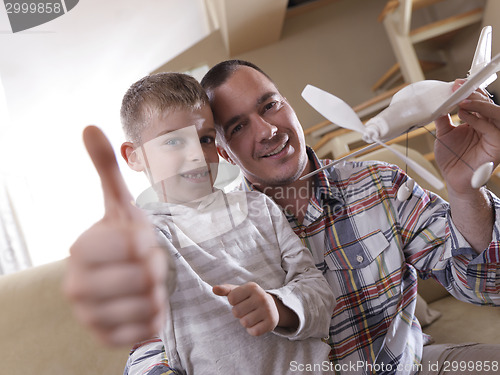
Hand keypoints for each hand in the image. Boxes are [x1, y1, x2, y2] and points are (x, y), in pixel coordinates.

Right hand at [63, 126, 168, 345]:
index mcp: (81, 250)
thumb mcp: (120, 204)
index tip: (139, 242)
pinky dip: (155, 317)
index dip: (148, 242)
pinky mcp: (105, 339)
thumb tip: (89, 126)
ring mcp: (88, 317)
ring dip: (158, 292)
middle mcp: (76, 286)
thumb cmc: (124, 239)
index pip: (135, 246)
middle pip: (146, 277)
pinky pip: (147, 330)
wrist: (120, 279)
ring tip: (144, 285)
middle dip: (156, 268)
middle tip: (145, 265)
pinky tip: (142, 306)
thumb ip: (106, 168)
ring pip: (150, 304)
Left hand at [213, 282, 279, 335]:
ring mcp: (268, 310)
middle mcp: (261, 297)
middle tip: (246, 310)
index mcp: (252, 287)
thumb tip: (214, 289)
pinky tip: (257, 323)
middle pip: (236, 312)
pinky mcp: (271, 323)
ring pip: (244, 322)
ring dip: (245, 322)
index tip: (240, 300)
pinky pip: (253, 332)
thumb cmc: (250, 298)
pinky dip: (252, 330)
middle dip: (238, 313)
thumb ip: (225, 290)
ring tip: (252, 316)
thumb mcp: (239, 291)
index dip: (233, 302)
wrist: (272, 307)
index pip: (231, 298)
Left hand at [434, 80, 499, 194]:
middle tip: (458, 86)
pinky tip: (463, 115)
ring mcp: (496, 135)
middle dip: (473, 92)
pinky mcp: (498, 144)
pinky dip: (478, 119)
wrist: (453, 180)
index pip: (479, 101)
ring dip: (478, 103)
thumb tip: (437, 102)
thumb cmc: (452, 159)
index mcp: (479, 121)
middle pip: (488, 103)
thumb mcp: (444, 134)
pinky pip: (492, 129)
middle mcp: (490, 126)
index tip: (455, 83)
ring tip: (461, 100)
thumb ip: (443, 118)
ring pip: (494, 112)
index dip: (468, 90)